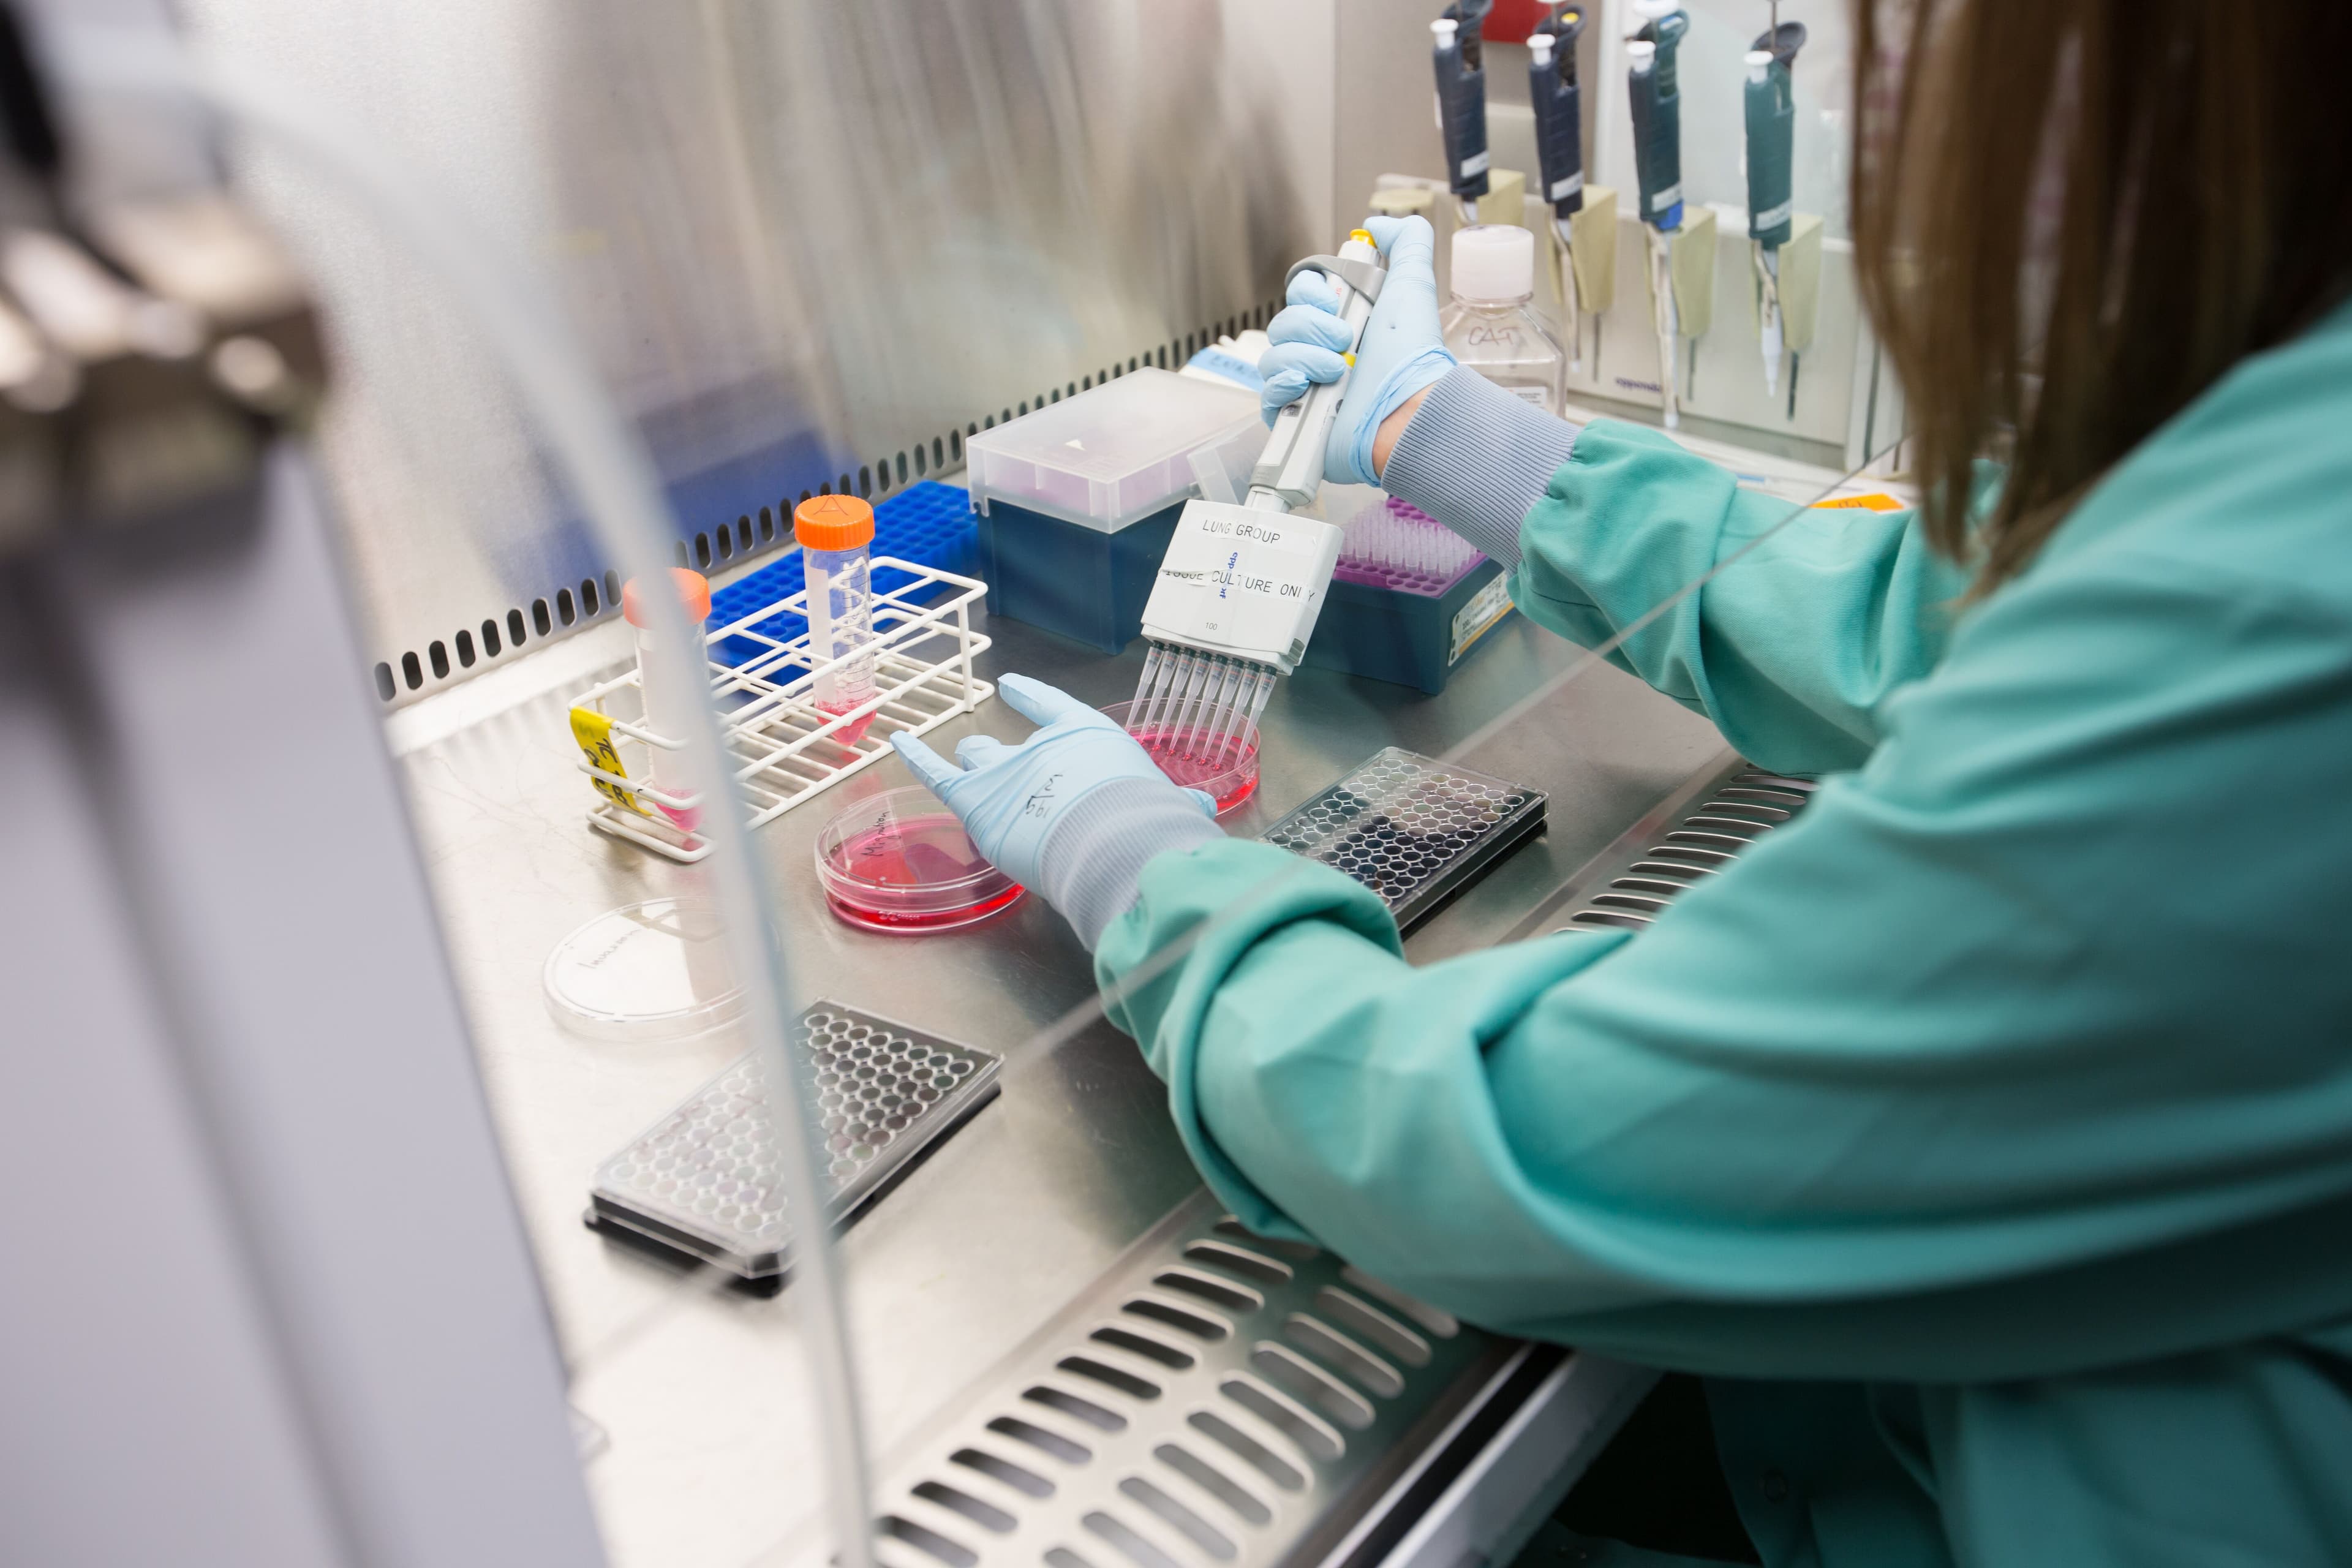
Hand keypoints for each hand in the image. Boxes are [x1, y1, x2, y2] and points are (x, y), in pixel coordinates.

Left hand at [890, 674, 1213, 889]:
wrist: (1116, 839)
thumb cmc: (1149, 822)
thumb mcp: (1172, 806)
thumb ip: (1178, 805)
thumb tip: (1202, 810)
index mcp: (1088, 736)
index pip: (1054, 709)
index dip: (1033, 698)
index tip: (1012, 685)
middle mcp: (1042, 746)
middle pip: (1012, 745)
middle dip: (1005, 756)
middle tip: (996, 760)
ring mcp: (1005, 771)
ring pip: (977, 760)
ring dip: (974, 764)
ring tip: (968, 766)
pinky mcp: (976, 800)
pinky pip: (936, 774)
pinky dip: (915, 756)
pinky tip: (897, 741)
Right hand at [1257, 214, 1455, 485]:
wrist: (1407, 411)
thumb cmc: (1412, 354)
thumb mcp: (1414, 283)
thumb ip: (1406, 241)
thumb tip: (1375, 224)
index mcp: (1343, 322)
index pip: (1300, 295)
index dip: (1309, 293)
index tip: (1333, 301)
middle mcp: (1321, 353)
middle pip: (1282, 323)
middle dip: (1310, 327)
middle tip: (1345, 341)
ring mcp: (1305, 387)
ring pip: (1272, 356)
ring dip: (1304, 357)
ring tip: (1339, 372)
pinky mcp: (1294, 420)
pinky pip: (1266, 394)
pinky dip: (1282, 385)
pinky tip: (1307, 387)